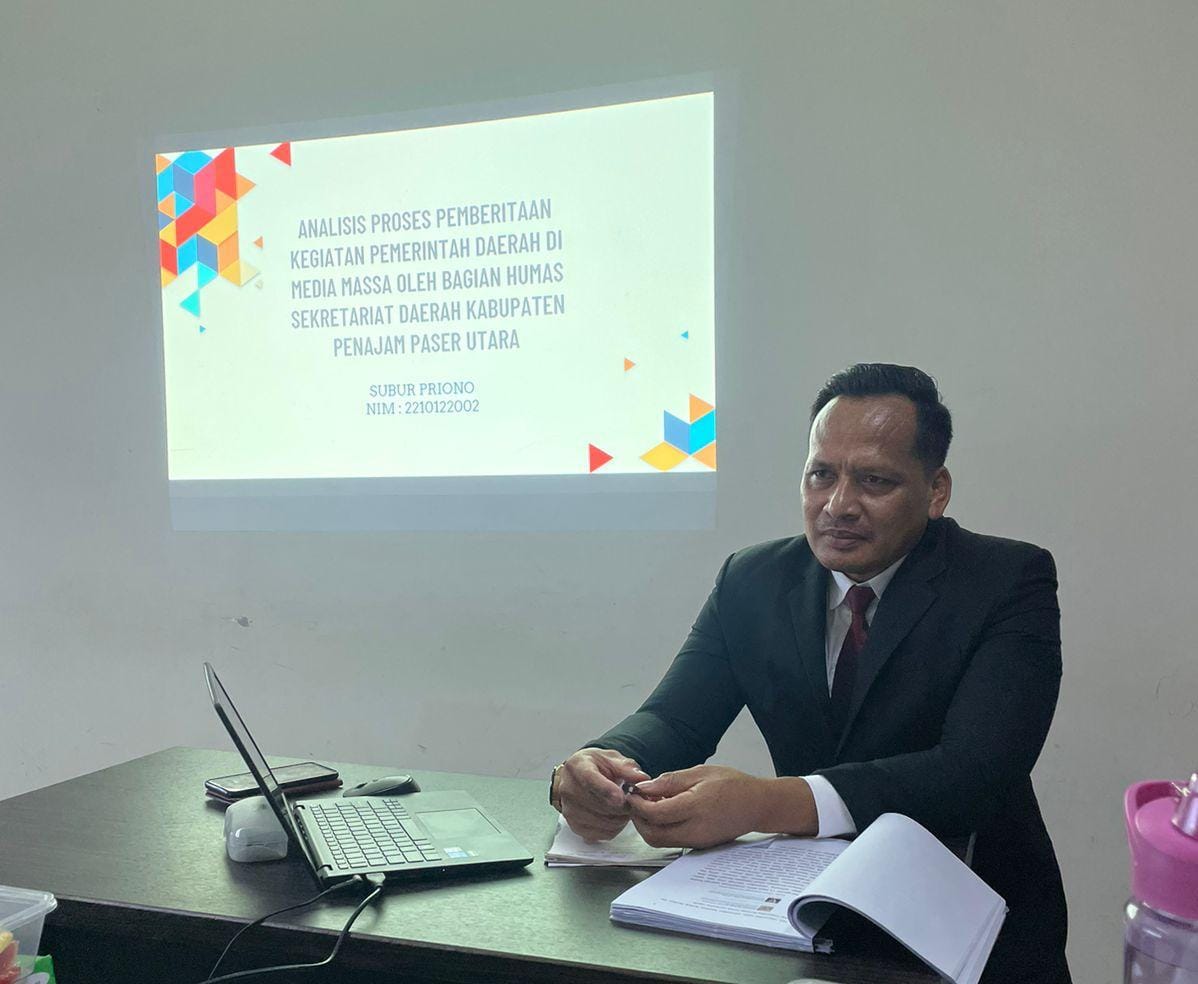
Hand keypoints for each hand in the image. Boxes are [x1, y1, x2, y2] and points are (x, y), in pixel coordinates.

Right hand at [554, 748, 648, 841]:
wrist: (578, 777)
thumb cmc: (595, 767)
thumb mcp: (611, 759)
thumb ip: (626, 767)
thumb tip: (641, 778)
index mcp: (577, 767)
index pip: (589, 780)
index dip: (606, 790)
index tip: (621, 798)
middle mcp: (568, 789)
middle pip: (598, 804)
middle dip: (621, 806)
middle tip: (632, 801)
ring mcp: (569, 809)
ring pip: (602, 821)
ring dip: (620, 818)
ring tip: (625, 808)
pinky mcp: (575, 826)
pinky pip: (601, 834)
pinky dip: (614, 828)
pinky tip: (616, 817)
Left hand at [628, 766, 816, 849]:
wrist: (758, 805)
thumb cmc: (733, 784)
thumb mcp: (701, 773)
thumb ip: (671, 781)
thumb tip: (645, 788)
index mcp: (695, 807)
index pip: (655, 814)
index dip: (637, 805)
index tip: (631, 793)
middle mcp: (695, 830)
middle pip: (652, 835)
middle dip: (638, 820)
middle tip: (635, 801)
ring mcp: (697, 841)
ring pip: (660, 841)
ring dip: (648, 826)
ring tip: (649, 805)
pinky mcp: (699, 846)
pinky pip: (672, 841)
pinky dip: (661, 829)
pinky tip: (664, 813)